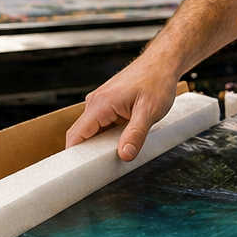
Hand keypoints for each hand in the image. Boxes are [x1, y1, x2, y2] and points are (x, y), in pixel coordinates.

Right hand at [64, 55, 178, 160]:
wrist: (163, 62)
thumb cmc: (157, 81)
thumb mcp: (149, 111)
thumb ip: (136, 134)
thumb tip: (124, 155)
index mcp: (100, 104)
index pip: (76, 135)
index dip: (74, 156)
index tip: (77, 173)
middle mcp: (95, 102)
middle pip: (82, 134)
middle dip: (87, 154)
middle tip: (99, 171)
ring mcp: (101, 102)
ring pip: (92, 130)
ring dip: (99, 145)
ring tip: (112, 160)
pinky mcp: (108, 103)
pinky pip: (101, 124)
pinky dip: (107, 136)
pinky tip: (120, 144)